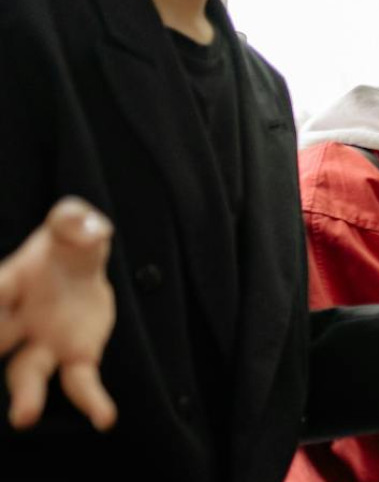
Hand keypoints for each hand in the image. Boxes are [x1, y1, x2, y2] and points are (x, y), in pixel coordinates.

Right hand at [0, 197, 116, 430]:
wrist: (82, 264)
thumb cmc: (68, 242)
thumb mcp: (74, 224)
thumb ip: (74, 221)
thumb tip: (84, 225)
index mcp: (11, 280)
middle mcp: (18, 318)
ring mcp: (43, 342)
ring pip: (27, 372)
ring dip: (26, 395)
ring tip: (23, 417)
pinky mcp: (76, 356)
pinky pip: (80, 382)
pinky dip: (91, 400)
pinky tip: (105, 419)